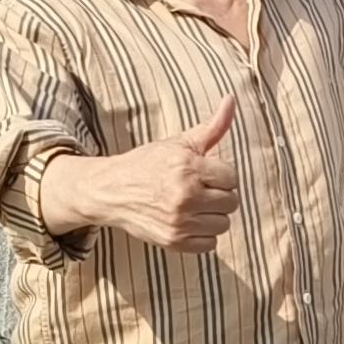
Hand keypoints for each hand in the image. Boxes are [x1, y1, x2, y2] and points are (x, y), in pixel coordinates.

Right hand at [111, 92, 242, 251]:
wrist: (112, 191)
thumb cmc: (148, 164)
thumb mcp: (179, 143)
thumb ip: (212, 127)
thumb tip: (231, 100)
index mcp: (188, 168)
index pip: (231, 177)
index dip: (221, 175)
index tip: (206, 174)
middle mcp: (185, 196)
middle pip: (231, 202)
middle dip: (219, 194)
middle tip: (200, 190)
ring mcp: (179, 221)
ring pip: (223, 224)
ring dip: (213, 216)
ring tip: (195, 206)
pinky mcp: (173, 241)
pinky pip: (210, 244)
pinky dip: (203, 234)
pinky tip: (189, 221)